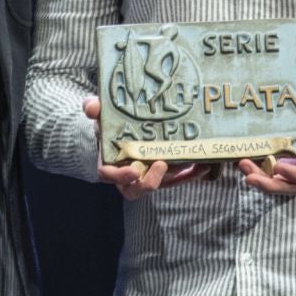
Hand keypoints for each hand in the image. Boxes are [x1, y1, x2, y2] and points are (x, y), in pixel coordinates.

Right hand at [86, 96, 203, 199]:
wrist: (122, 130)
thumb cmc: (110, 126)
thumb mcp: (101, 115)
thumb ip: (94, 109)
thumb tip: (91, 106)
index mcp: (109, 163)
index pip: (109, 176)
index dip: (120, 176)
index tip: (133, 169)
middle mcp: (128, 175)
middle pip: (136, 188)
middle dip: (150, 181)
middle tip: (162, 164)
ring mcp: (148, 175)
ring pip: (162, 183)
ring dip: (178, 176)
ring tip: (194, 163)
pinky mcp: (165, 174)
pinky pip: (177, 179)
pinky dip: (190, 174)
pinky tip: (203, 164)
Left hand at [239, 47, 295, 194]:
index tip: (280, 167)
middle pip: (293, 186)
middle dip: (271, 185)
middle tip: (249, 174)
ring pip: (284, 188)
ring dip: (264, 184)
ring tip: (244, 170)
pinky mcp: (292, 173)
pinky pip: (278, 183)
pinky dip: (263, 178)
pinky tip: (245, 166)